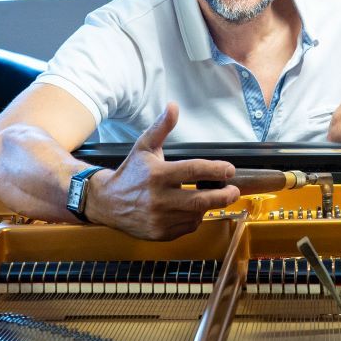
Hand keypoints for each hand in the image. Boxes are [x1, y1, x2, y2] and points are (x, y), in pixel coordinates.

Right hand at [84, 102, 239, 238]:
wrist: (107, 203)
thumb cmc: (130, 173)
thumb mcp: (144, 147)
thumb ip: (161, 128)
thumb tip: (173, 106)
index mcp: (157, 175)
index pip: (193, 171)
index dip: (216, 170)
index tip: (230, 169)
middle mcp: (159, 199)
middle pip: (201, 200)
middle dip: (223, 195)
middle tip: (234, 190)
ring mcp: (159, 219)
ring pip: (196, 215)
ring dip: (207, 206)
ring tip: (211, 196)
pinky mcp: (160, 233)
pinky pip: (187, 227)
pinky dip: (194, 218)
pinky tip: (191, 209)